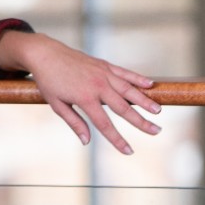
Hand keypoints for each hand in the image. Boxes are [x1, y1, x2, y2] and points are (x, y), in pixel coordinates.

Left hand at [0, 31, 161, 153]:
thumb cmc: (49, 81)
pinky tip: (150, 85)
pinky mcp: (104, 65)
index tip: (129, 151)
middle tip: (156, 131)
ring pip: (129, 89)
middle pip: (124, 108)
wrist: (45, 54)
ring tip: (158, 110)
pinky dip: (138, 78)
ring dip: (145, 100)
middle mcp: (97, 86)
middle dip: (141, 121)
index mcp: (85, 99)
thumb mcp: (57, 105)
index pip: (105, 124)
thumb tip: (87, 142)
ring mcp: (103, 73)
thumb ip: (75, 123)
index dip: (118, 139)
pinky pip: (124, 73)